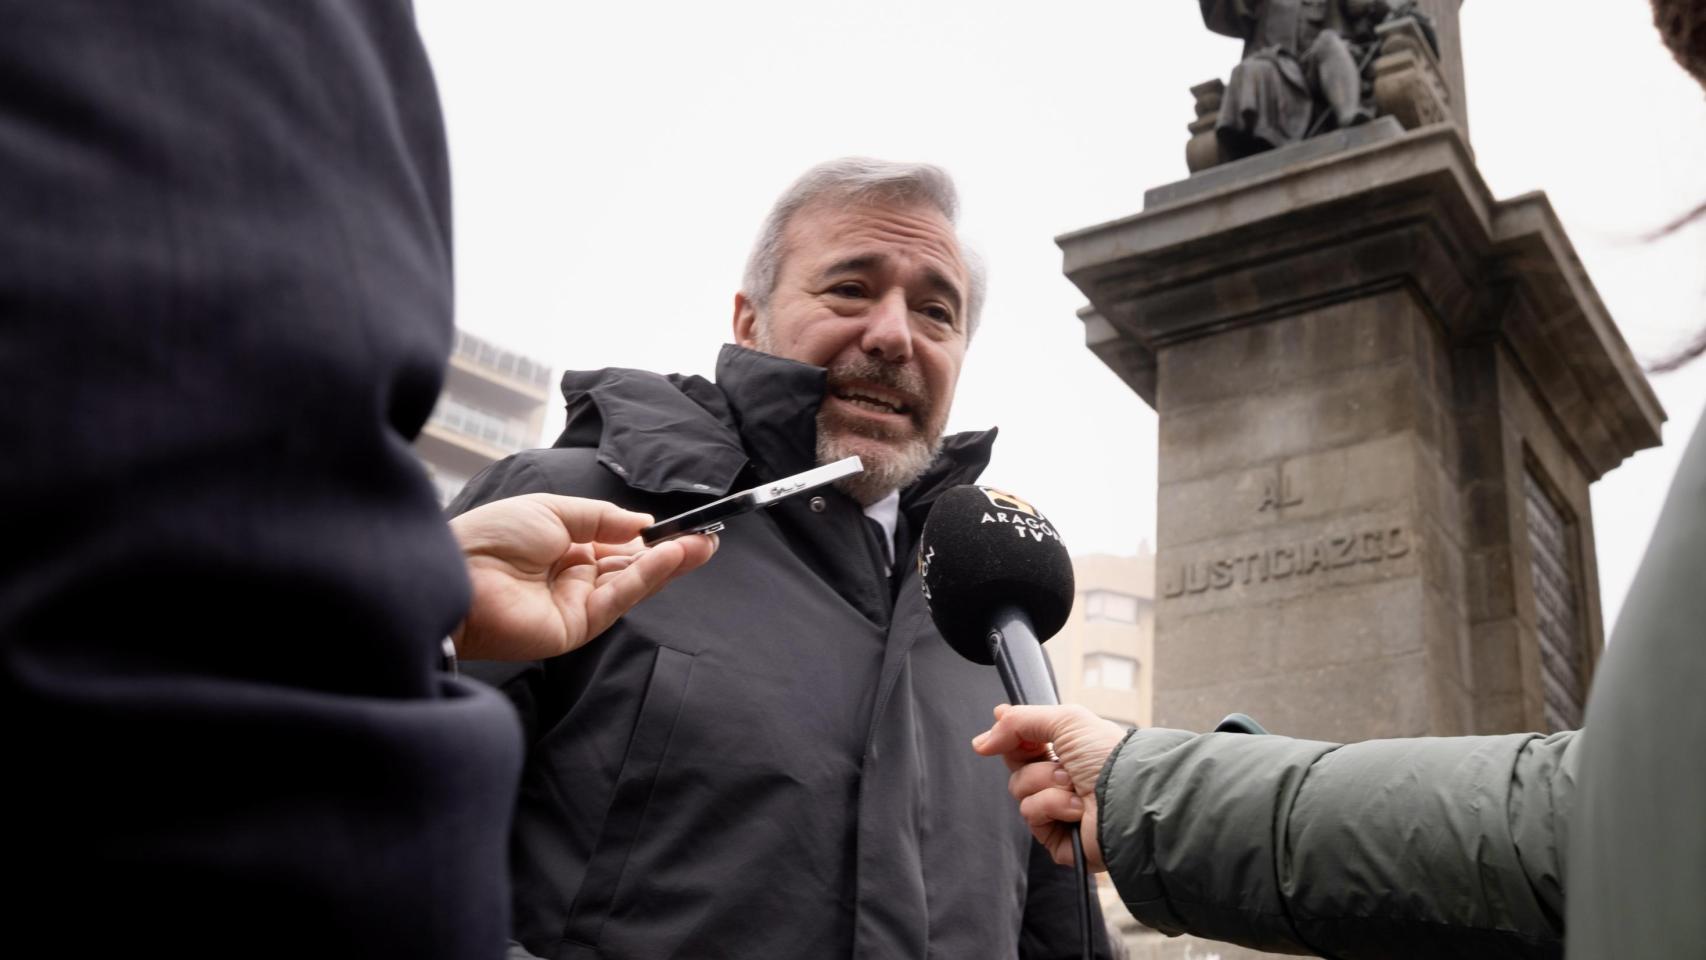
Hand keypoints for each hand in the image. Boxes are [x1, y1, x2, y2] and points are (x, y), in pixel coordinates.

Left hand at [449, 494, 716, 660]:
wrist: (456, 573)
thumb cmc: (493, 537)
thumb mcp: (552, 509)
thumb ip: (601, 518)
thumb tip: (643, 522)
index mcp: (564, 546)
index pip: (619, 544)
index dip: (652, 537)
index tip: (685, 526)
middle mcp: (574, 576)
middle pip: (633, 565)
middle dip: (672, 552)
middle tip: (709, 538)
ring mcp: (577, 603)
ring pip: (633, 583)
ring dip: (670, 564)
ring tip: (703, 545)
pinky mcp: (577, 627)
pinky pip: (619, 599)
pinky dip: (648, 577)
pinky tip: (672, 556)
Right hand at [971, 704, 1127, 870]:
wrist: (1127, 793)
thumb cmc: (1106, 754)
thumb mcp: (1064, 720)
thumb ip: (1018, 722)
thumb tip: (980, 742)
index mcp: (1067, 753)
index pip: (1024, 744)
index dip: (1010, 735)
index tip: (1000, 722)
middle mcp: (1062, 781)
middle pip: (1017, 768)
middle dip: (1032, 761)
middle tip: (1056, 761)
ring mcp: (1059, 811)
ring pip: (1019, 791)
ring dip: (1045, 783)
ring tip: (1075, 786)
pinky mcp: (1056, 838)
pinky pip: (1031, 815)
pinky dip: (1051, 806)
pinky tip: (1077, 808)